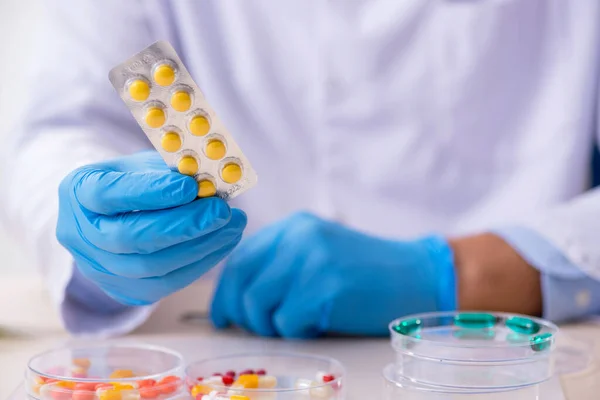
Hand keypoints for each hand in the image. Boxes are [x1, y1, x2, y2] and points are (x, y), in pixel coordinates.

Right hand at [56, 151, 246, 305]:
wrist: (114, 216)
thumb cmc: (133, 181)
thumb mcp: (145, 165)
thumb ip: (171, 171)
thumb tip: (211, 183)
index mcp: (78, 191)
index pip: (109, 194)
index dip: (151, 192)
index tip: (190, 186)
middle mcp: (80, 235)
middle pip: (129, 238)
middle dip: (183, 225)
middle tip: (222, 211)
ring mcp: (101, 269)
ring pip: (151, 267)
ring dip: (200, 245)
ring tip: (233, 224)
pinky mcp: (126, 291)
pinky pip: (167, 283)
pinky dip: (201, 262)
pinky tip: (225, 242)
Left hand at [210, 212, 454, 337]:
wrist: (417, 275)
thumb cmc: (366, 273)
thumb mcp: (318, 254)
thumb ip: (280, 266)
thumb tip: (238, 300)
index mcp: (292, 227)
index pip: (239, 260)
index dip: (225, 292)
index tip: (224, 316)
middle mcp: (297, 236)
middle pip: (241, 283)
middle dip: (242, 314)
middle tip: (260, 328)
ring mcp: (311, 258)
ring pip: (257, 305)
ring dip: (273, 325)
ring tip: (301, 322)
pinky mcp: (324, 285)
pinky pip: (287, 322)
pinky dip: (300, 331)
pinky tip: (322, 322)